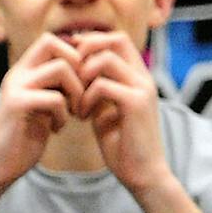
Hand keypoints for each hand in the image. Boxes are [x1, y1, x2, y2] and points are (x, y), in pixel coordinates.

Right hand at [0, 33, 84, 186]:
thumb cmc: (25, 138)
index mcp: (22, 72)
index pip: (51, 40)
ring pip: (60, 68)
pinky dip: (63, 114)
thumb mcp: (44, 105)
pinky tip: (58, 128)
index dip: (73, 54)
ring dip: (76, 91)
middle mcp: (16, 74)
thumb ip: (56, 85)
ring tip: (74, 112)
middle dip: (77, 67)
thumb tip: (84, 65)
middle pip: (54, 44)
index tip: (81, 82)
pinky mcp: (16, 105)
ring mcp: (14, 88)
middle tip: (81, 94)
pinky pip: (54, 97)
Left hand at [76, 30, 167, 191]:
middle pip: (115, 40)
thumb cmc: (122, 145)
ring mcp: (142, 88)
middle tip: (68, 77)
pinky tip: (81, 116)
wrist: (142, 173)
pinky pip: (103, 85)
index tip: (69, 62)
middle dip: (85, 51)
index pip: (117, 40)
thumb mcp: (105, 111)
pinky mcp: (136, 104)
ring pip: (105, 60)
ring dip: (81, 78)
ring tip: (75, 102)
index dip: (91, 42)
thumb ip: (97, 91)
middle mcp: (143, 77)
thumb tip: (76, 76)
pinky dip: (85, 98)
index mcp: (137, 77)